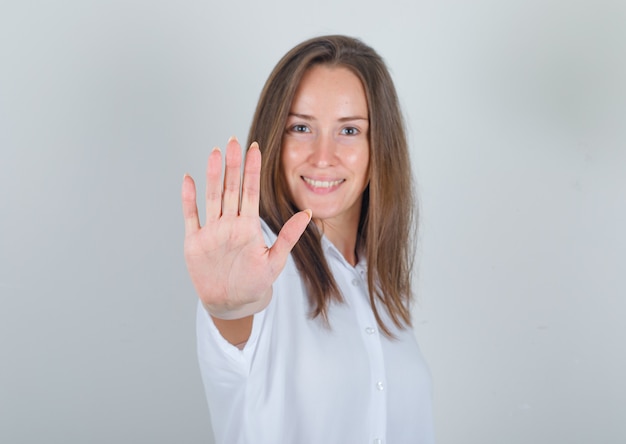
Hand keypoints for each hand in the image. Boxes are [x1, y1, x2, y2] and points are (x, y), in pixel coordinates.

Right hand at [182, 137, 310, 319]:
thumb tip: (307, 213)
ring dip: (212, 175)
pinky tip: (188, 179)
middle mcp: (230, 223)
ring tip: (214, 153)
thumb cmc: (255, 282)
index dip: (252, 170)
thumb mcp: (275, 260)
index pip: (251, 191)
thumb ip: (289, 236)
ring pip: (212, 197)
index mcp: (248, 226)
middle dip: (232, 165)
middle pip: (231, 188)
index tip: (254, 148)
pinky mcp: (195, 241)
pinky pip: (191, 216)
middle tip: (232, 141)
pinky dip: (189, 198)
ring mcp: (212, 230)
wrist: (232, 302)